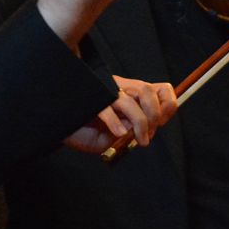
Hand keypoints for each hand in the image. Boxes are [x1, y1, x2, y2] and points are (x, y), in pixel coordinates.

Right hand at [61, 76, 177, 154]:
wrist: (60, 127)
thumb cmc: (87, 130)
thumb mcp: (118, 133)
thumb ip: (133, 129)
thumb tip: (147, 128)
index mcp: (129, 94)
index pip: (158, 89)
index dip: (167, 103)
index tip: (162, 121)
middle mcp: (118, 89)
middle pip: (146, 91)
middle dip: (153, 115)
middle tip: (146, 137)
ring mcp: (103, 92)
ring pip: (130, 99)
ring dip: (140, 121)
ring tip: (139, 140)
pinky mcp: (90, 100)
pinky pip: (107, 107)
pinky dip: (116, 122)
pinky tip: (118, 133)